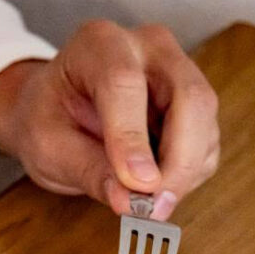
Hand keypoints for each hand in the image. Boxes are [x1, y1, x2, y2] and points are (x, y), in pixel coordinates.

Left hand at [0, 20, 219, 219]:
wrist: (56, 110)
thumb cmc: (47, 120)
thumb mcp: (49, 149)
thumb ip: (88, 171)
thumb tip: (127, 199)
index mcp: (99, 45)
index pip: (126, 84)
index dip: (133, 139)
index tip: (138, 186)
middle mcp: (148, 48)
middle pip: (189, 97)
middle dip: (178, 163)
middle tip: (154, 208)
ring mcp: (177, 70)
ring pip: (205, 121)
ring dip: (184, 173)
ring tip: (149, 203)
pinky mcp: (192, 101)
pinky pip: (206, 141)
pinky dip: (189, 173)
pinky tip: (158, 187)